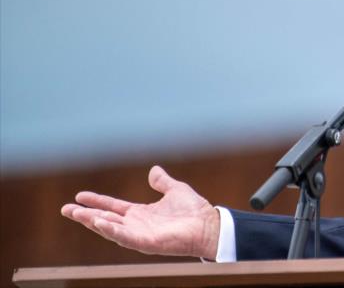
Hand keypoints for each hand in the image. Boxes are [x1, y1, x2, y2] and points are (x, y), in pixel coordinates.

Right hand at [61, 165, 219, 259]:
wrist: (209, 225)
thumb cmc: (194, 211)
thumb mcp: (175, 190)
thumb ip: (162, 182)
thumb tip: (154, 170)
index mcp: (141, 214)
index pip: (113, 207)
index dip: (97, 201)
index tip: (79, 196)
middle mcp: (137, 225)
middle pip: (105, 219)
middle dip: (85, 215)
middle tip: (65, 209)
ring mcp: (140, 235)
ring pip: (110, 229)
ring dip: (93, 222)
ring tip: (76, 214)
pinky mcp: (147, 243)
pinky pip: (125, 237)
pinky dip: (111, 231)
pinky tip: (99, 223)